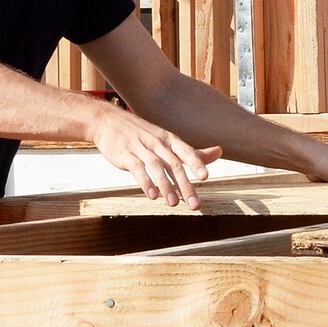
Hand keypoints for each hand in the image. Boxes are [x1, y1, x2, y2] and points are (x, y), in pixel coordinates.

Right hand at [86, 101, 222, 207]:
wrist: (108, 121)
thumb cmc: (142, 133)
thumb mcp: (168, 139)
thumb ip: (192, 151)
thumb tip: (219, 151)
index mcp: (170, 140)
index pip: (187, 151)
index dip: (196, 163)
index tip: (205, 177)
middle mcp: (158, 143)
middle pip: (174, 165)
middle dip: (186, 186)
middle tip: (195, 205)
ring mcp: (141, 148)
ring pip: (156, 167)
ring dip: (166, 186)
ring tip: (173, 204)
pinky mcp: (125, 156)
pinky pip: (137, 169)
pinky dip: (145, 182)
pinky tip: (152, 195)